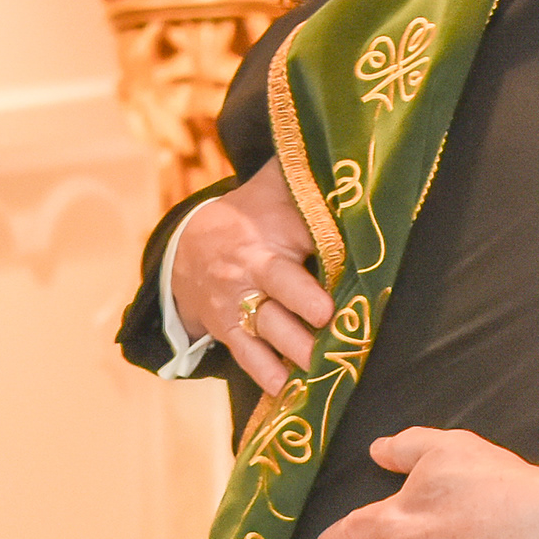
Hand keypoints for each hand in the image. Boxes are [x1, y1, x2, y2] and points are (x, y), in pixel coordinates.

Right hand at [171, 159, 332, 395]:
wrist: (188, 248)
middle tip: (325, 323)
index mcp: (269, 234)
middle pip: (277, 290)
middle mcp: (252, 270)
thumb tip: (349, 145)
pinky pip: (246, 356)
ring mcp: (238, 304)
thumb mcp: (275, 189)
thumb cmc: (254, 214)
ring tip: (317, 368)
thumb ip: (306, 175)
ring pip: (265, 329)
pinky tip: (288, 392)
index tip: (337, 288)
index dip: (312, 264)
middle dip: (300, 307)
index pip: (295, 244)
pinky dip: (266, 375)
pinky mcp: (229, 331)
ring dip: (291, 350)